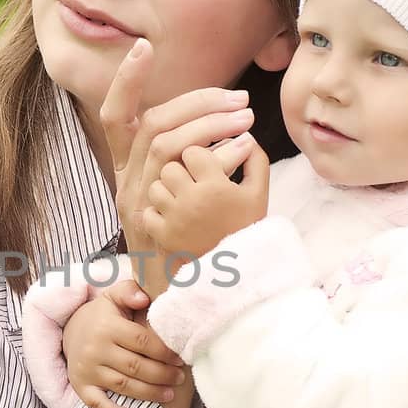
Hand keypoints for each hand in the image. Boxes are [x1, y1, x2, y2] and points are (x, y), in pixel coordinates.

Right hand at [63, 279, 187, 407]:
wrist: (71, 330)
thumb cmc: (104, 315)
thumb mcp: (114, 297)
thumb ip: (130, 291)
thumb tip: (145, 299)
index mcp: (107, 326)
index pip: (142, 341)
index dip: (164, 352)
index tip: (180, 359)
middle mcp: (95, 348)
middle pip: (136, 367)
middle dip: (162, 375)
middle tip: (180, 379)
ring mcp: (87, 369)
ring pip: (123, 386)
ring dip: (149, 394)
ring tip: (169, 394)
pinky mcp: (81, 385)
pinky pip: (97, 403)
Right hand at [99, 39, 257, 294]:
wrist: (175, 305)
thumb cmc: (186, 250)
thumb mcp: (174, 201)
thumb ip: (183, 165)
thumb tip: (209, 125)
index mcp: (127, 175)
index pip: (113, 118)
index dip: (125, 81)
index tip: (143, 47)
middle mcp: (127, 188)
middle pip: (152, 126)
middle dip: (197, 103)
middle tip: (239, 99)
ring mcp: (142, 207)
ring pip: (168, 145)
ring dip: (211, 124)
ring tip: (247, 118)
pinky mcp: (161, 225)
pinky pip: (188, 177)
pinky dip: (220, 155)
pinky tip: (248, 149)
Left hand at [142, 139, 271, 281]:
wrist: (239, 271)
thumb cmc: (248, 228)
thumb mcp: (258, 195)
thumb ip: (255, 161)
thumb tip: (245, 136)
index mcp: (216, 186)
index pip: (192, 151)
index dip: (198, 155)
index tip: (205, 166)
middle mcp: (192, 200)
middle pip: (170, 165)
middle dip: (179, 169)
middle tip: (191, 179)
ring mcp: (175, 219)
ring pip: (156, 186)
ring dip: (167, 188)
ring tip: (182, 197)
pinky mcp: (163, 237)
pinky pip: (148, 211)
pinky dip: (157, 212)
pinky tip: (172, 215)